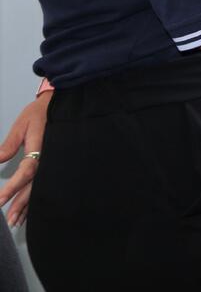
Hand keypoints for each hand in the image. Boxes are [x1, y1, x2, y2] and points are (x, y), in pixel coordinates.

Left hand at [0, 91, 50, 226]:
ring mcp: (53, 162)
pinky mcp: (53, 164)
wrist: (65, 104)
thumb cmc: (41, 112)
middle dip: (20, 203)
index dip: (14, 186)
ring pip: (40, 188)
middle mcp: (49, 157)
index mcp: (42, 146)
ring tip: (16, 222)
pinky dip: (36, 199)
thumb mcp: (23, 123)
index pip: (28, 169)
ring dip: (28, 206)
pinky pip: (44, 184)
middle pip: (34, 184)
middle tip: (8, 220)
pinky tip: (29, 210)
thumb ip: (10, 144)